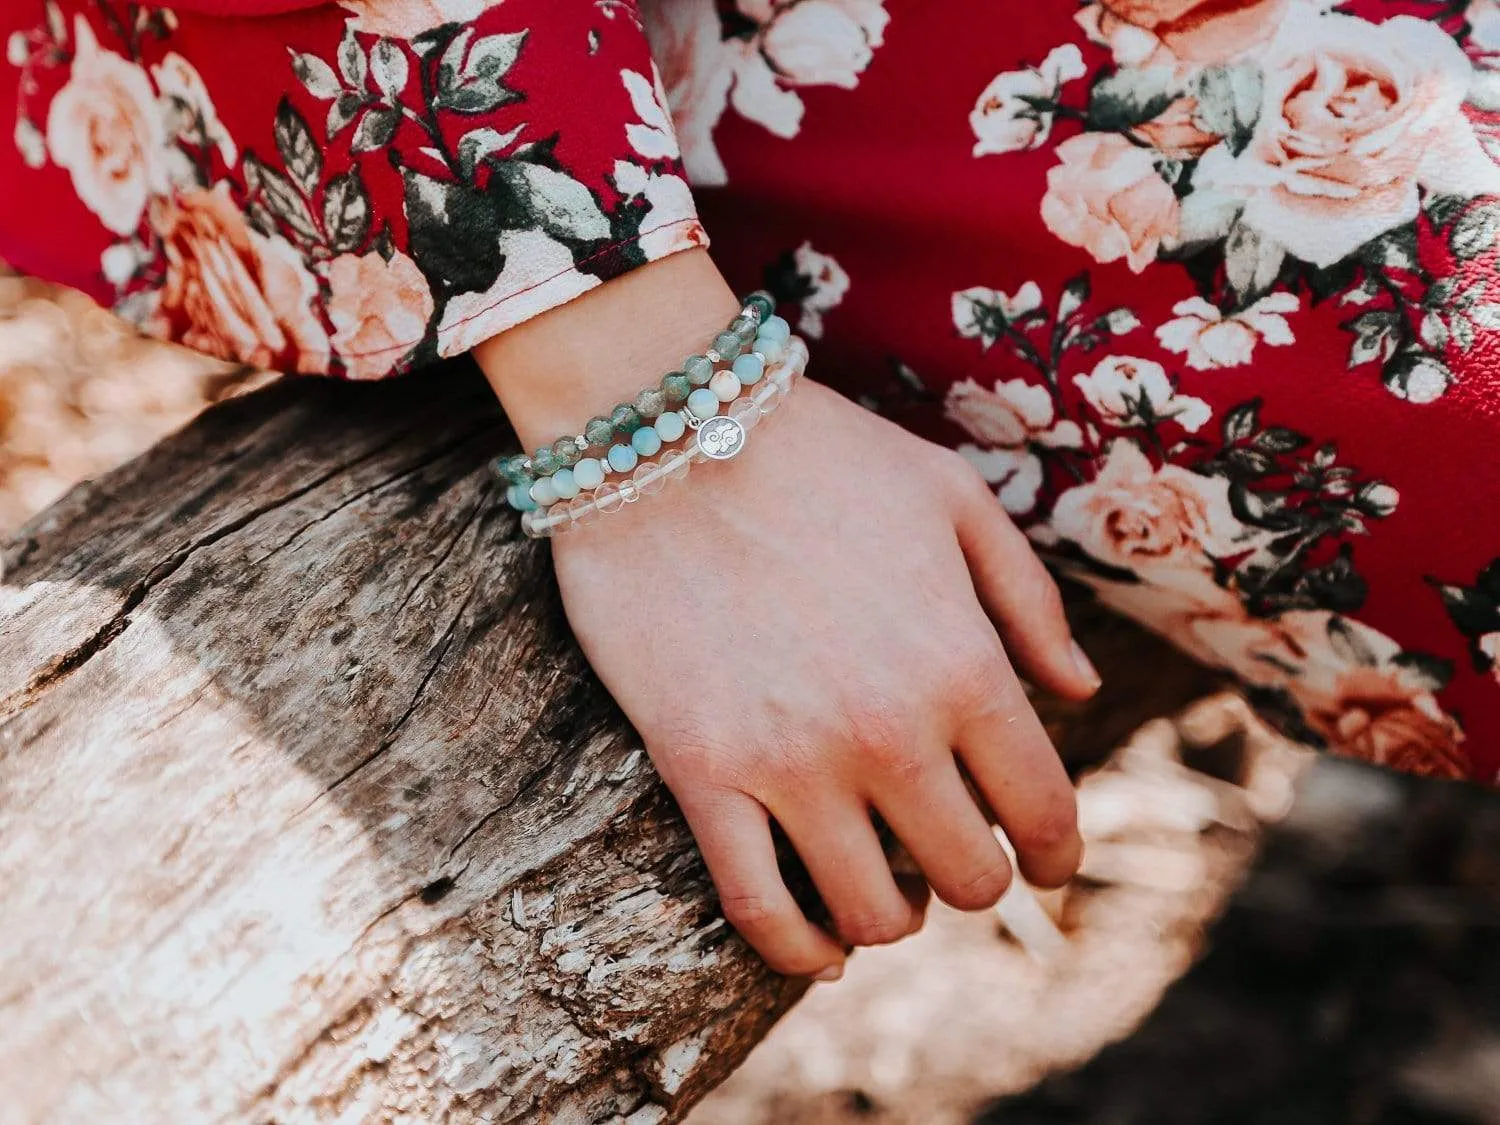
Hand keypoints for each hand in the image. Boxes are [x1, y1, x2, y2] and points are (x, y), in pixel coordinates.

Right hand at [475, 251, 1099, 979]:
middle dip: (974, 879)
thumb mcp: (953, 499)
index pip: (1043, 809)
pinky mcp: (701, 772)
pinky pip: (757, 909)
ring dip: (892, 917)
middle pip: (968, 879)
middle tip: (950, 854)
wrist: (665, 431)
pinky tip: (817, 947)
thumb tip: (1082, 692)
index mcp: (962, 662)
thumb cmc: (817, 452)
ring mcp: (790, 761)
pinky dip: (797, 949)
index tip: (1045, 859)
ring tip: (884, 890)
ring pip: (872, 916)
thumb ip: (1028, 603)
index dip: (1056, 852)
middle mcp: (888, 730)